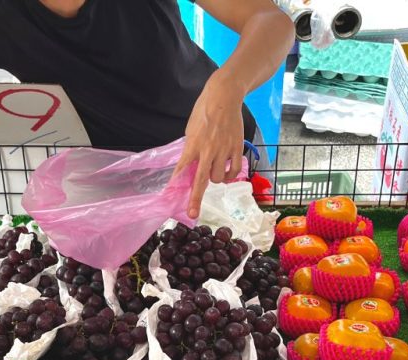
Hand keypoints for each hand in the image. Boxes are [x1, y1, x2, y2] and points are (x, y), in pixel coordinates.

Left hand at [174, 73, 246, 219]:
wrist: (224, 97)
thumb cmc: (204, 111)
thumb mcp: (191, 129)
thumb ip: (191, 149)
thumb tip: (189, 166)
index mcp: (193, 144)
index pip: (182, 167)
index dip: (176, 181)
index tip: (171, 193)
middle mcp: (208, 150)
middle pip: (201, 180)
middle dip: (196, 198)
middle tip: (193, 213)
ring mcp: (223, 150)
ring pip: (218, 178)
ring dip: (215, 179)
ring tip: (214, 170)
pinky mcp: (236, 148)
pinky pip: (233, 171)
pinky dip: (229, 175)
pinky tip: (226, 172)